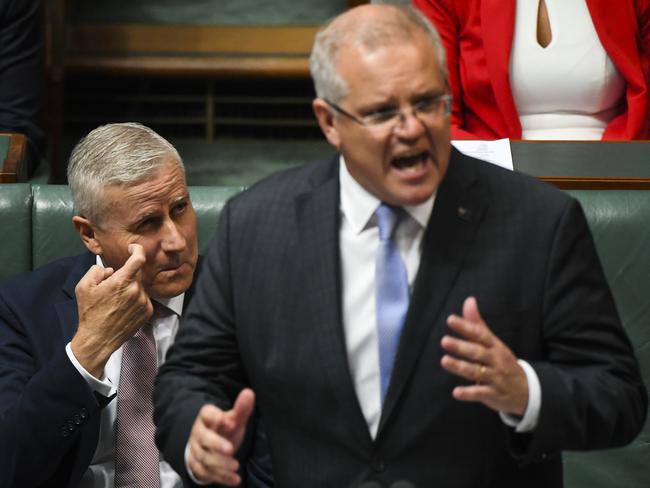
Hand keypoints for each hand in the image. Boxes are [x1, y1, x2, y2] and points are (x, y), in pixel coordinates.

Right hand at [71, 244, 152, 377]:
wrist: (98, 339)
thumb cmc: (90, 313)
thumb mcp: (83, 287)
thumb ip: (97, 271)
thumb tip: (111, 270)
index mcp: (122, 281)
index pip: (138, 258)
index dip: (136, 249)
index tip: (132, 248)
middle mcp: (136, 290)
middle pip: (136, 274)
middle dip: (125, 275)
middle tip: (111, 287)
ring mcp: (144, 301)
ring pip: (139, 287)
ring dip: (130, 288)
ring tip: (115, 302)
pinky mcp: (147, 311)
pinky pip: (143, 298)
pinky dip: (135, 299)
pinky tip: (123, 308)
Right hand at [187, 389, 254, 485]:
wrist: (211, 446)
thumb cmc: (225, 429)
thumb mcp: (234, 419)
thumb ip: (241, 408)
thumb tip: (249, 393)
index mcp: (207, 418)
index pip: (207, 414)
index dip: (217, 417)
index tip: (231, 422)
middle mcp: (198, 433)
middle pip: (204, 438)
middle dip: (216, 444)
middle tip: (230, 449)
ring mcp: (196, 451)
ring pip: (205, 458)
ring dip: (220, 464)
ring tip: (236, 466)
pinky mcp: (197, 466)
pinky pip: (206, 473)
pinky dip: (221, 477)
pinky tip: (235, 480)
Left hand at [441, 297, 527, 415]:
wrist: (527, 390)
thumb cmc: (503, 362)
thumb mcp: (493, 343)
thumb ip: (477, 324)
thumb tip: (469, 301)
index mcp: (495, 346)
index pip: (480, 334)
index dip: (465, 327)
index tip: (450, 320)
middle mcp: (495, 361)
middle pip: (477, 352)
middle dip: (461, 346)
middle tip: (444, 340)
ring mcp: (495, 378)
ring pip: (476, 371)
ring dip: (460, 367)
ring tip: (444, 361)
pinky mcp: (493, 394)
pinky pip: (480, 393)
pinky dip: (469, 393)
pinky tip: (456, 392)